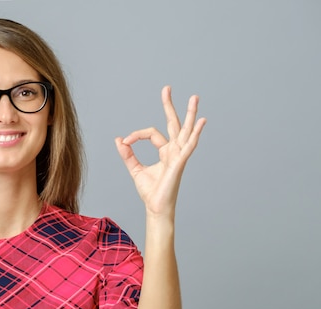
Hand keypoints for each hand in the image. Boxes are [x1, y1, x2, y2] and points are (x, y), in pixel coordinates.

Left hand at [115, 86, 205, 217]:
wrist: (155, 207)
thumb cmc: (150, 191)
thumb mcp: (135, 169)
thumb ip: (127, 154)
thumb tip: (118, 140)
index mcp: (165, 151)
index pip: (152, 133)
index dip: (136, 135)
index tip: (125, 141)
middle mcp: (174, 150)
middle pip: (174, 123)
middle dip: (170, 106)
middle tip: (166, 88)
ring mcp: (179, 155)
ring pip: (186, 130)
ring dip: (190, 114)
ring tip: (194, 97)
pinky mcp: (180, 162)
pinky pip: (189, 145)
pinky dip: (196, 133)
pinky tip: (202, 121)